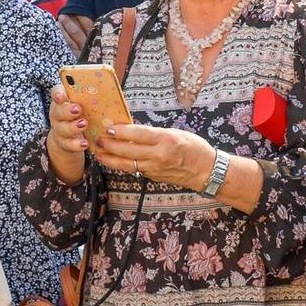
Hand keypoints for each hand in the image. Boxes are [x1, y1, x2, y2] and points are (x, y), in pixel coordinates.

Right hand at [47, 83, 89, 157]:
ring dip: (73, 127)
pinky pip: (68, 144)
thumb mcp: (84, 104)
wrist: (68, 137)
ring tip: (84, 125)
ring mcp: (59, 129)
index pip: (57, 93)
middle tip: (78, 109)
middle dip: (67, 110)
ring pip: (62, 128)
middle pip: (58, 111)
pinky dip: (76, 144)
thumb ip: (91, 97)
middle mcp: (58, 114)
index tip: (61, 95)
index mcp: (63, 101)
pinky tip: (85, 143)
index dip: (58, 93)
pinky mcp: (63, 143)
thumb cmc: (81, 114)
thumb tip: (110, 87)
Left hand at [92, 122, 217, 191]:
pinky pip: (135, 169)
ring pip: (127, 164)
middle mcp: (159, 155)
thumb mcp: (176, 133)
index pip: (138, 134)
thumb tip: (133, 131)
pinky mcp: (154, 177)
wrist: (206, 171)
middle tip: (98, 140)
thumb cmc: (195, 148)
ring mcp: (155, 168)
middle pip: (128, 151)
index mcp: (165, 140)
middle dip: (110, 145)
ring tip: (99, 154)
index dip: (121, 131)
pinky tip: (114, 160)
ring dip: (111, 159)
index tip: (109, 128)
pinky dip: (123, 165)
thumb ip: (155, 133)